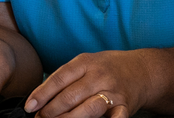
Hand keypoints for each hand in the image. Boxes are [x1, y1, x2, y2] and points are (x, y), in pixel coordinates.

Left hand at [24, 50, 154, 117]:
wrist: (143, 70)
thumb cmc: (109, 67)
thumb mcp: (87, 63)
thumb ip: (66, 76)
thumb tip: (40, 97)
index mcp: (86, 62)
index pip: (59, 78)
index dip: (42, 94)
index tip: (30, 107)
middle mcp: (99, 75)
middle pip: (70, 96)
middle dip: (51, 111)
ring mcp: (112, 91)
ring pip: (86, 109)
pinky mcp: (124, 106)